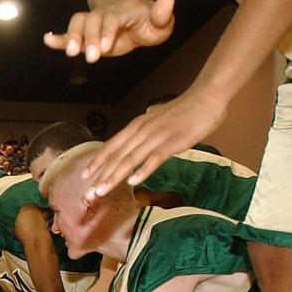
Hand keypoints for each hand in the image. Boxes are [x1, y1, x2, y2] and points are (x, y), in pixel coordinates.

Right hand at [43, 0, 174, 62]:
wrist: (131, 15)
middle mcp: (105, 15)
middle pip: (92, 21)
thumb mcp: (160, 22)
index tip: (105, 47)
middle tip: (92, 57)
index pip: (113, 19)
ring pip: (78, 23)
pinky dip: (58, 37)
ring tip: (70, 52)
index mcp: (123, 12)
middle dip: (90, 38)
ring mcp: (93, 23)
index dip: (107, 32)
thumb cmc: (146, 22)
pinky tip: (48, 40)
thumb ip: (163, 15)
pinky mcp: (84, 34)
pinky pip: (68, 31)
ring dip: (72, 37)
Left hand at [82, 86, 228, 201]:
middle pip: (117, 156)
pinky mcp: (173, 142)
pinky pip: (155, 158)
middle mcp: (142, 130)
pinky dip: (143, 170)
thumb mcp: (156, 119)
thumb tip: (134, 141)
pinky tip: (133, 182)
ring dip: (115, 177)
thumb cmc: (183, 110)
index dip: (97, 161)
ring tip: (102, 192)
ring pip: (131, 159)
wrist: (207, 97)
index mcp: (136, 126)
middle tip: (89, 194)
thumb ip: (143, 132)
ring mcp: (157, 136)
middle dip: (101, 176)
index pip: (111, 146)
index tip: (84, 176)